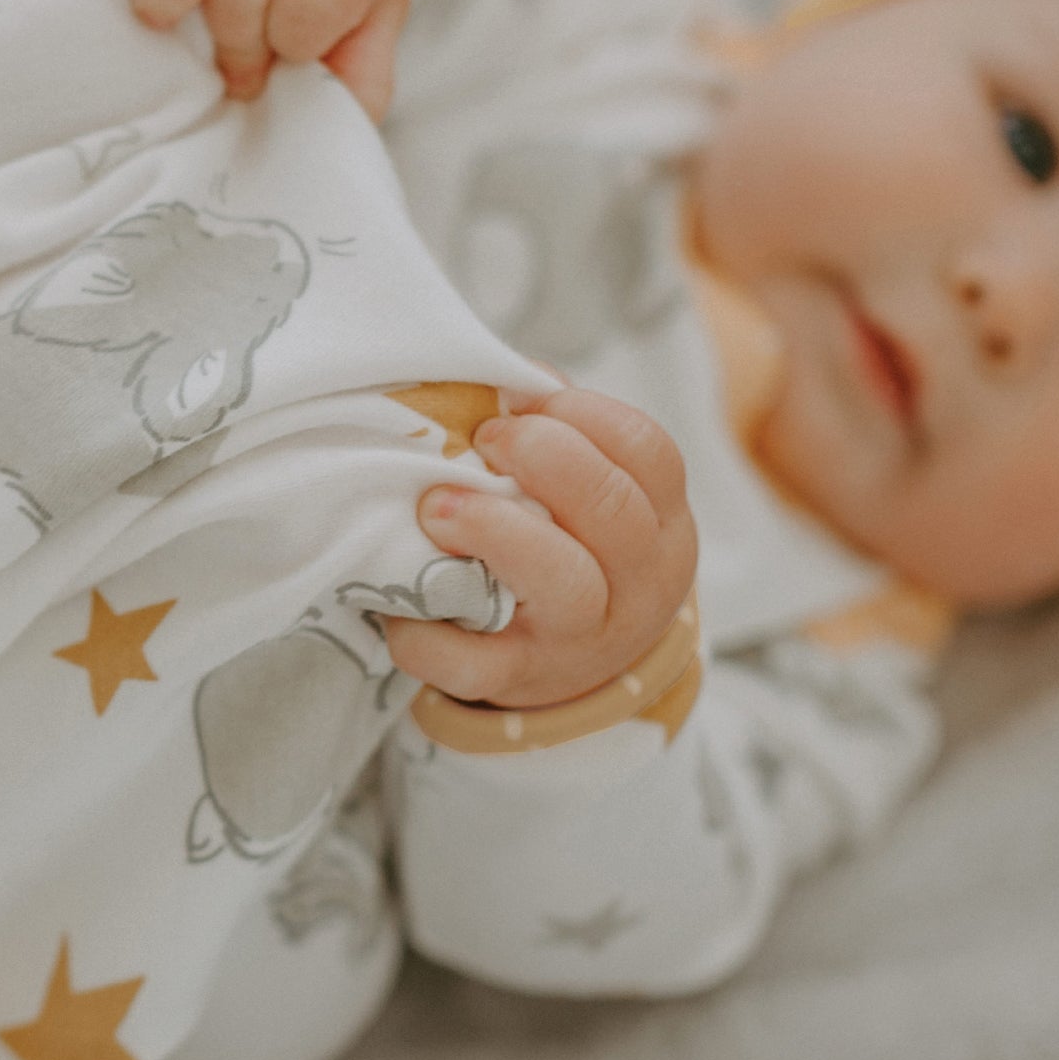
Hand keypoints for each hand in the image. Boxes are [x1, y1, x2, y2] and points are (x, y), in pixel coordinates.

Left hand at [385, 387, 698, 710]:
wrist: (581, 674)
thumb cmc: (575, 552)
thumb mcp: (595, 498)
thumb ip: (560, 435)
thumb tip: (500, 379)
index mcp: (660, 524)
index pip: (649, 453)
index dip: (584, 413)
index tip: (526, 401)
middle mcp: (634, 585)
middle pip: (614, 511)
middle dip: (546, 457)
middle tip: (487, 439)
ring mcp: (578, 639)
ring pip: (563, 582)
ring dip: (496, 530)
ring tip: (437, 506)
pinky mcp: (516, 680)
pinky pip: (474, 665)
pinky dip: (427, 634)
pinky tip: (398, 601)